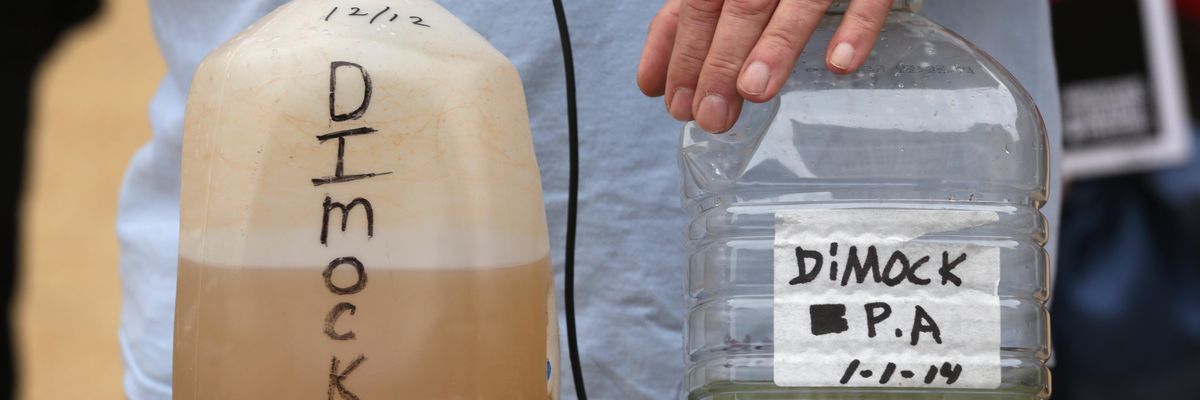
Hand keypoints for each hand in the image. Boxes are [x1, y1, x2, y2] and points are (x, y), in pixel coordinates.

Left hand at [637, 0, 893, 132]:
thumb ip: (694, 20)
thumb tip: (654, 82)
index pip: (695, 2)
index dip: (680, 51)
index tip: (672, 102)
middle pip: (740, 4)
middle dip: (719, 61)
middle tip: (710, 116)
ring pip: (799, 0)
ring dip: (776, 45)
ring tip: (754, 91)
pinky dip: (856, 26)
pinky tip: (840, 64)